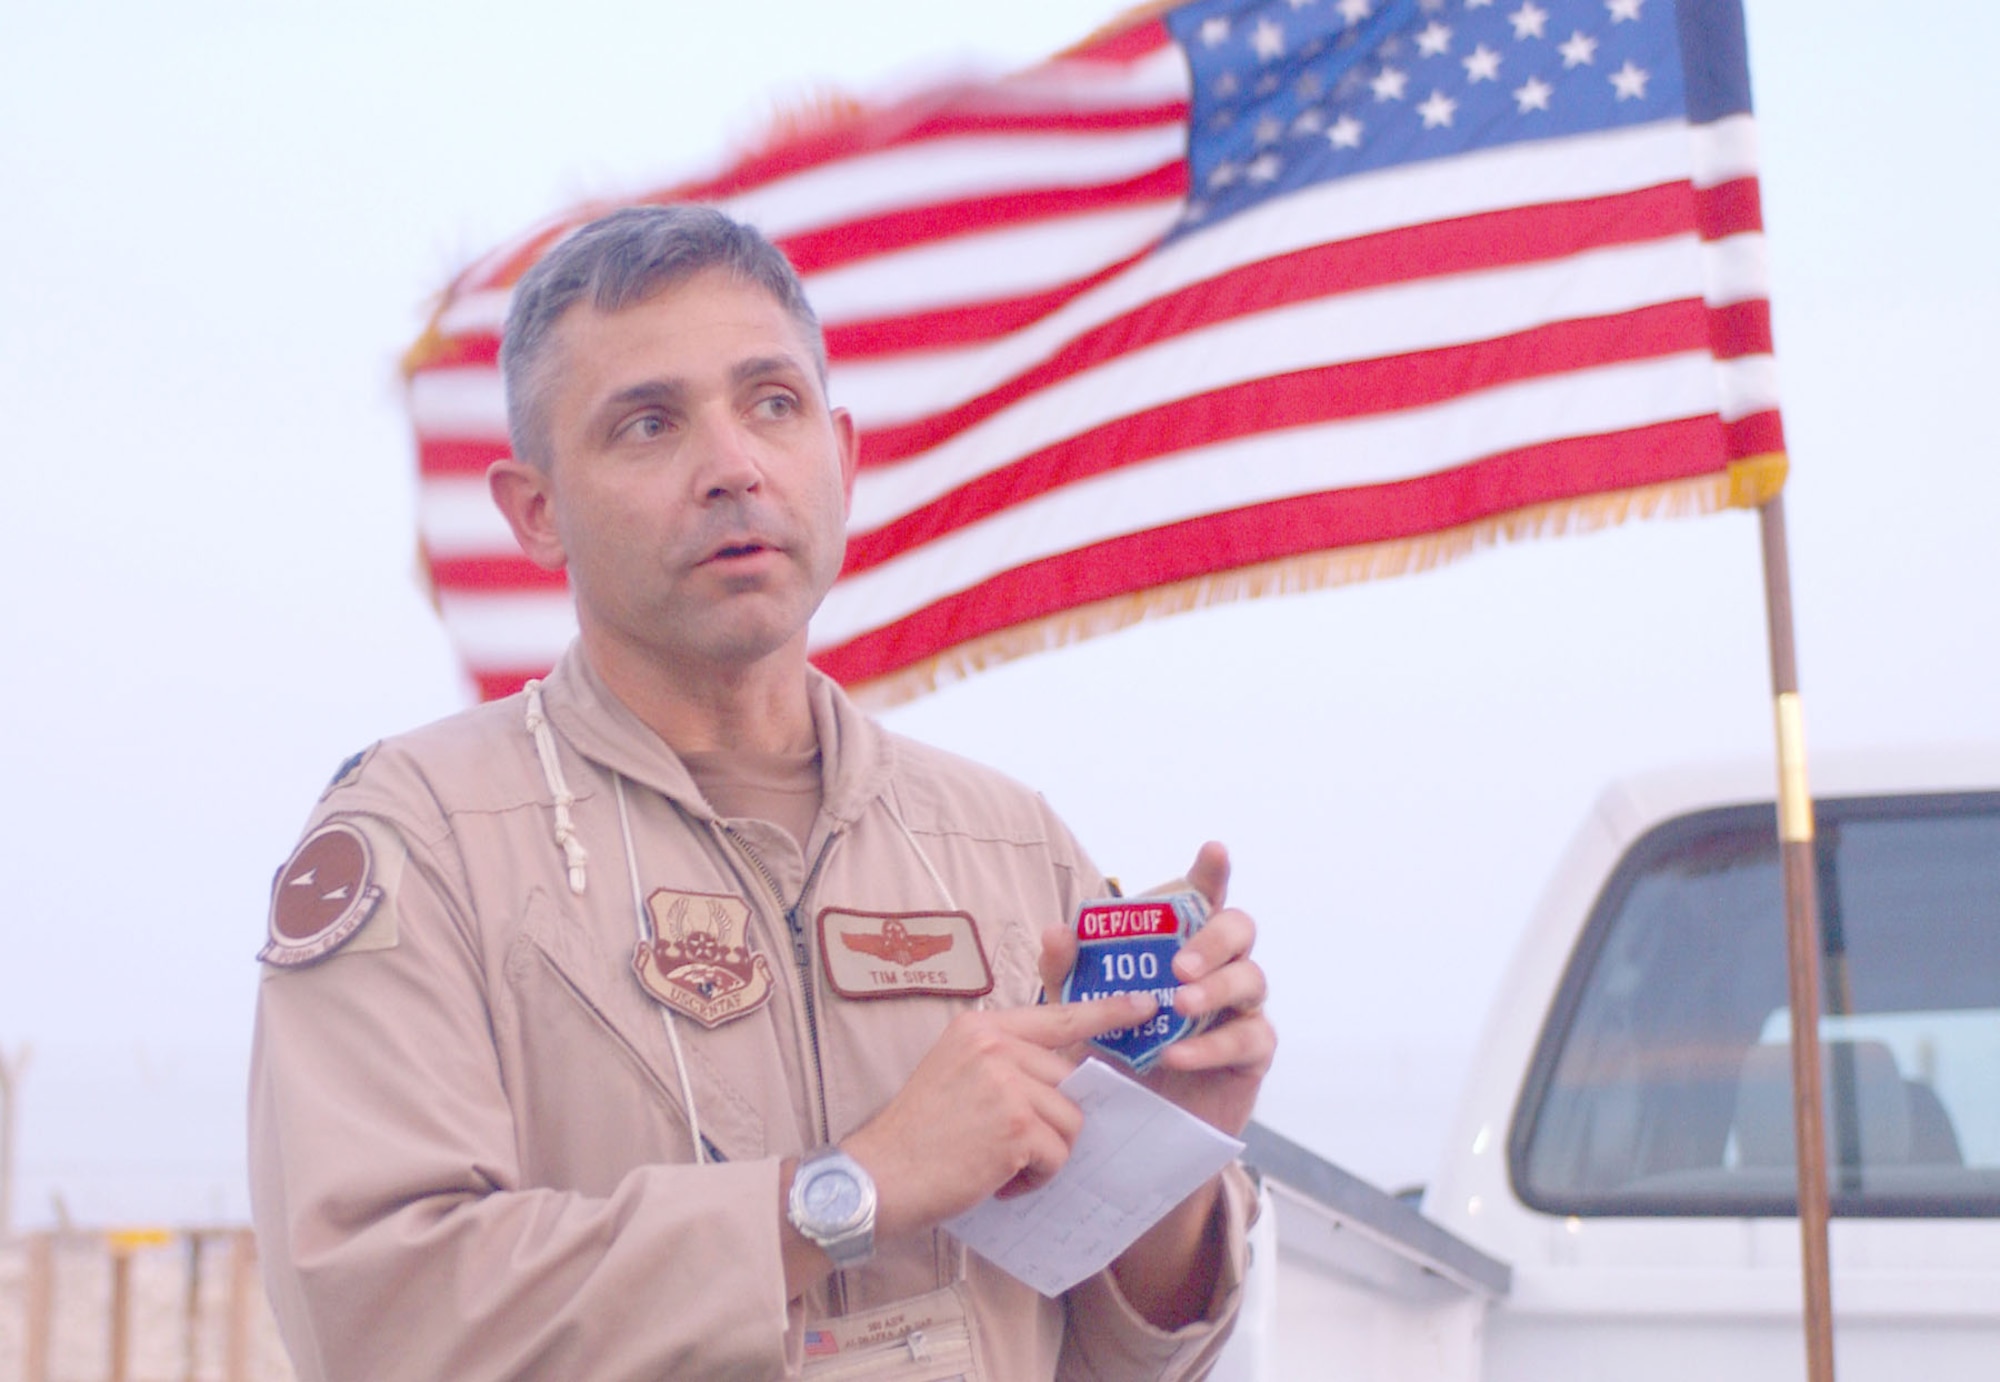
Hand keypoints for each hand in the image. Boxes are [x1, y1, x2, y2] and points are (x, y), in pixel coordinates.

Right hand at [840, 991, 1156, 1242]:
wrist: (878, 1176)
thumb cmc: (918, 1135)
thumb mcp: (956, 1071)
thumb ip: (1005, 1062)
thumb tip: (1065, 1077)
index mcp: (982, 1027)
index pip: (1058, 1015)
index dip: (1104, 1013)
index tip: (1142, 1005)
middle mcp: (996, 1045)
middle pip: (1068, 1082)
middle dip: (1051, 1123)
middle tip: (1007, 1145)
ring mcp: (1007, 1083)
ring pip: (1069, 1121)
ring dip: (1043, 1155)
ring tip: (998, 1163)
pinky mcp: (1016, 1125)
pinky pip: (1058, 1154)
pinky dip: (1035, 1179)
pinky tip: (998, 1180)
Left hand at [1039, 842, 1273, 1138]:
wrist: (1126, 1126)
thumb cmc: (1109, 1055)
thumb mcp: (1075, 1015)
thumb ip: (1064, 973)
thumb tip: (1058, 931)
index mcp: (1181, 945)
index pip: (1203, 899)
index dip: (1212, 872)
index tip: (1213, 851)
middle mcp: (1218, 968)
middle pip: (1239, 929)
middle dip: (1213, 939)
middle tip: (1178, 965)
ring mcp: (1240, 1009)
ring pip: (1252, 979)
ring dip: (1215, 987)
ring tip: (1179, 1005)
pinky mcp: (1251, 1055)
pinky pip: (1248, 1038)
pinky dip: (1212, 1045)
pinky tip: (1177, 1056)